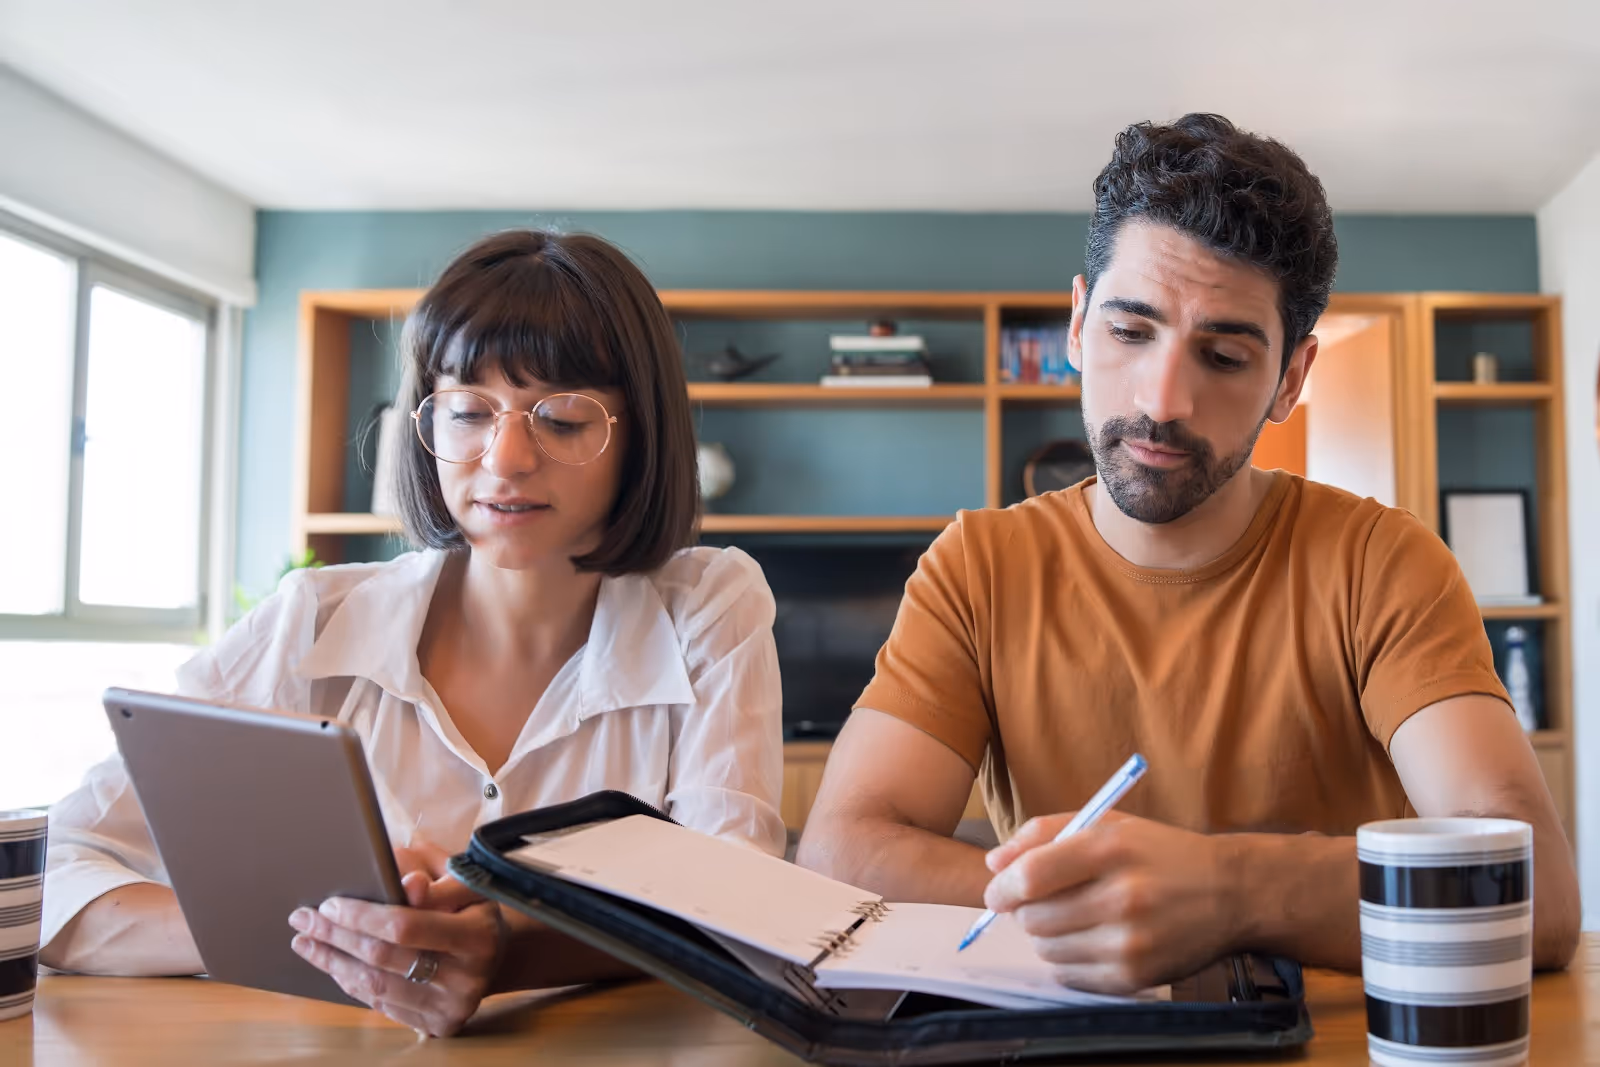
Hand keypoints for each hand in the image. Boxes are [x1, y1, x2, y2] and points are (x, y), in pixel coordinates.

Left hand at [288, 842, 502, 1036]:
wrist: (497, 953)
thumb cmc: (470, 907)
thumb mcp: (462, 880)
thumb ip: (433, 877)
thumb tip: (405, 884)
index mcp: (478, 935)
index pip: (405, 925)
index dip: (362, 916)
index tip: (328, 904)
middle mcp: (467, 978)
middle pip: (383, 958)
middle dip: (336, 937)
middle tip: (302, 919)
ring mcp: (451, 1006)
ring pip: (376, 986)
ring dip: (333, 963)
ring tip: (306, 943)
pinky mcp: (439, 1026)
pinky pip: (382, 1006)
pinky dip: (352, 983)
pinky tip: (334, 964)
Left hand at [982, 812, 1239, 993]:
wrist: (1230, 893)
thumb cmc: (1160, 853)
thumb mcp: (1107, 822)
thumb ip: (1043, 834)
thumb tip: (993, 864)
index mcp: (1111, 850)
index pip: (1032, 876)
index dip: (1003, 889)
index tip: (997, 894)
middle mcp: (1122, 898)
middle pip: (1034, 918)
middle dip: (1027, 912)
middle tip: (1047, 902)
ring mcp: (1131, 942)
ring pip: (1048, 950)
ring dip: (1047, 936)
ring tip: (1075, 918)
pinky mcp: (1136, 977)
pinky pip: (1071, 976)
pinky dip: (1068, 961)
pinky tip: (1090, 940)